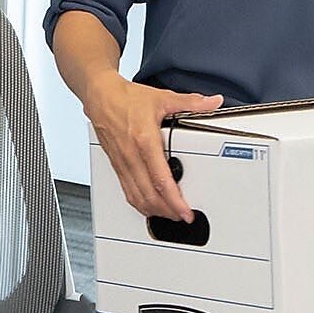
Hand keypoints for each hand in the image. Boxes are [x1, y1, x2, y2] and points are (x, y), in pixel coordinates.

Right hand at [85, 76, 223, 220]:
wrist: (100, 96)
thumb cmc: (126, 98)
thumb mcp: (162, 98)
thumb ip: (191, 103)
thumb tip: (213, 102)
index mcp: (145, 141)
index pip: (161, 179)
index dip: (175, 200)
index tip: (186, 211)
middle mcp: (132, 155)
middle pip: (149, 194)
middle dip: (167, 211)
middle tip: (182, 216)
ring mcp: (122, 162)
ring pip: (137, 196)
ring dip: (153, 210)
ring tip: (169, 214)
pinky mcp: (116, 164)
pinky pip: (127, 191)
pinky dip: (139, 203)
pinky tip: (148, 206)